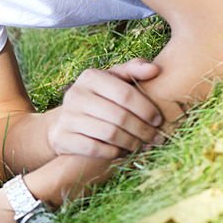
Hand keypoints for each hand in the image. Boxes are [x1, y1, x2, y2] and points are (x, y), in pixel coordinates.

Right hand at [46, 58, 162, 158]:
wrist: (65, 122)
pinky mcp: (63, 138)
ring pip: (109, 134)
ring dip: (131, 142)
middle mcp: (75, 95)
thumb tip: (155, 70)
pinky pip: (96, 148)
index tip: (159, 120)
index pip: (126, 94)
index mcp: (90, 77)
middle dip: (143, 129)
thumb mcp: (114, 80)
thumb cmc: (99, 98)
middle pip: (119, 116)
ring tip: (142, 145)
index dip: (147, 109)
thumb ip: (134, 70)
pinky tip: (123, 151)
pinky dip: (114, 152)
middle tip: (156, 138)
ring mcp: (67, 117)